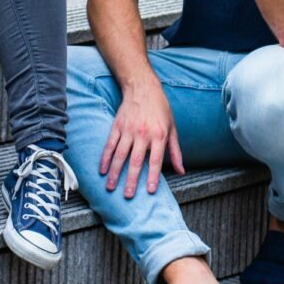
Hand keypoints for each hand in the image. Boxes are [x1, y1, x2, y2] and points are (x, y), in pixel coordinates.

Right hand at [100, 80, 183, 196]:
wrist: (143, 87)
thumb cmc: (160, 108)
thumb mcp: (172, 128)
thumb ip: (175, 151)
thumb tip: (181, 171)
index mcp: (158, 135)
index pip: (155, 161)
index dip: (153, 176)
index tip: (149, 191)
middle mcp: (143, 134)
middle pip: (136, 161)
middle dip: (131, 180)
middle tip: (128, 196)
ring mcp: (128, 130)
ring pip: (120, 155)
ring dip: (115, 172)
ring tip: (111, 187)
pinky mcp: (117, 126)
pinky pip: (110, 144)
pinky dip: (105, 158)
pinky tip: (102, 169)